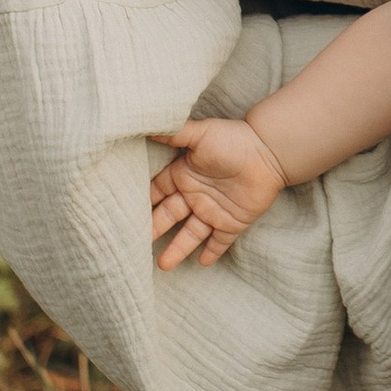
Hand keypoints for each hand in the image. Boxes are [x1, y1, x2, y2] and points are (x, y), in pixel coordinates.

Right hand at [149, 117, 287, 268]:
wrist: (269, 151)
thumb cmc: (232, 139)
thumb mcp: (199, 135)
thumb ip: (173, 134)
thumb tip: (144, 125)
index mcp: (183, 176)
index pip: (156, 194)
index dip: (141, 205)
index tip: (121, 218)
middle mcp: (194, 196)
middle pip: (168, 218)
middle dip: (153, 231)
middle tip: (134, 248)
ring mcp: (213, 210)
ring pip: (191, 234)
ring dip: (178, 249)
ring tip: (164, 266)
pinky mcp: (233, 222)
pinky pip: (220, 241)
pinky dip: (211, 252)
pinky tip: (201, 262)